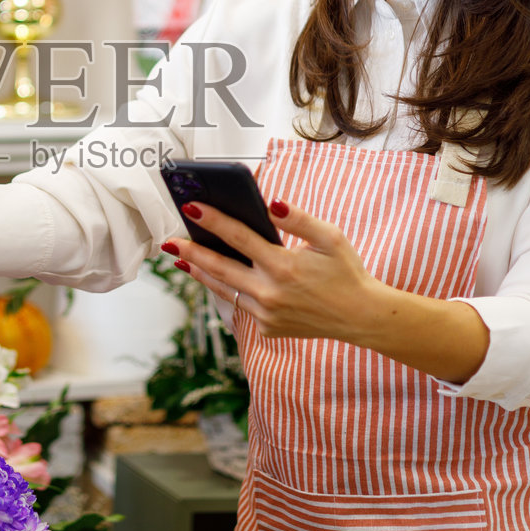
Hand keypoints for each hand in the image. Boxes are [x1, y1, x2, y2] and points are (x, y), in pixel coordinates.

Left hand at [162, 199, 385, 340]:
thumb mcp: (330, 238)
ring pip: (224, 290)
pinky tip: (216, 277)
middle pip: (219, 268)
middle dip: (191, 252)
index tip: (190, 207)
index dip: (213, 220)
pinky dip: (228, 290)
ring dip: (201, 273)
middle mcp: (270, 293)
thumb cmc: (347, 272)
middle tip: (169, 242)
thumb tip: (271, 202)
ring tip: (182, 259)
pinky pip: (241, 305)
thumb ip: (299, 219)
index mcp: (283, 266)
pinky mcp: (268, 328)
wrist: (361, 317)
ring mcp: (267, 314)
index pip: (239, 237)